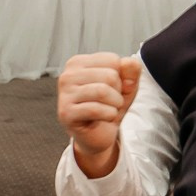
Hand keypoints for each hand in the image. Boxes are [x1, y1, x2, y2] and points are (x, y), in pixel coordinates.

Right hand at [57, 52, 140, 173]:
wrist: (97, 135)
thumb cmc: (108, 106)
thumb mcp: (126, 85)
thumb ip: (131, 70)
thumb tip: (129, 63)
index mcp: (78, 63)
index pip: (113, 60)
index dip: (121, 77)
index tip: (112, 89)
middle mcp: (67, 75)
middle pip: (110, 75)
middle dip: (118, 92)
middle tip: (110, 103)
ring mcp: (64, 94)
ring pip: (103, 91)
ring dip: (115, 104)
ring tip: (109, 110)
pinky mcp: (66, 113)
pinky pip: (96, 109)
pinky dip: (109, 115)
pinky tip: (105, 118)